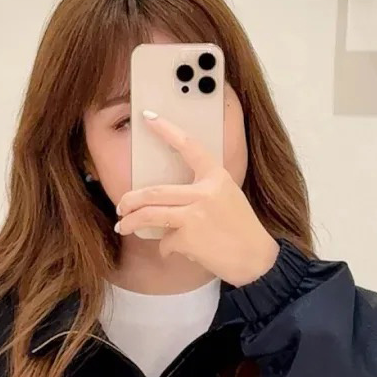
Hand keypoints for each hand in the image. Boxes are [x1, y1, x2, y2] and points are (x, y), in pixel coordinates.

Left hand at [114, 111, 279, 286]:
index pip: (188, 146)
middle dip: (130, 200)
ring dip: (131, 223)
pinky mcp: (189, 238)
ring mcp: (196, 215)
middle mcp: (205, 191)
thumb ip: (201, 191)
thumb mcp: (226, 197)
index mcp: (217, 176)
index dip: (166, 130)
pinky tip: (174, 251)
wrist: (255, 259)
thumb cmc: (240, 229)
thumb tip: (165, 199)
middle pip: (154, 191)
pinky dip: (166, 249)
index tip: (148, 117)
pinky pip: (165, 241)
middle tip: (121, 205)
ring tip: (123, 227)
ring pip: (149, 215)